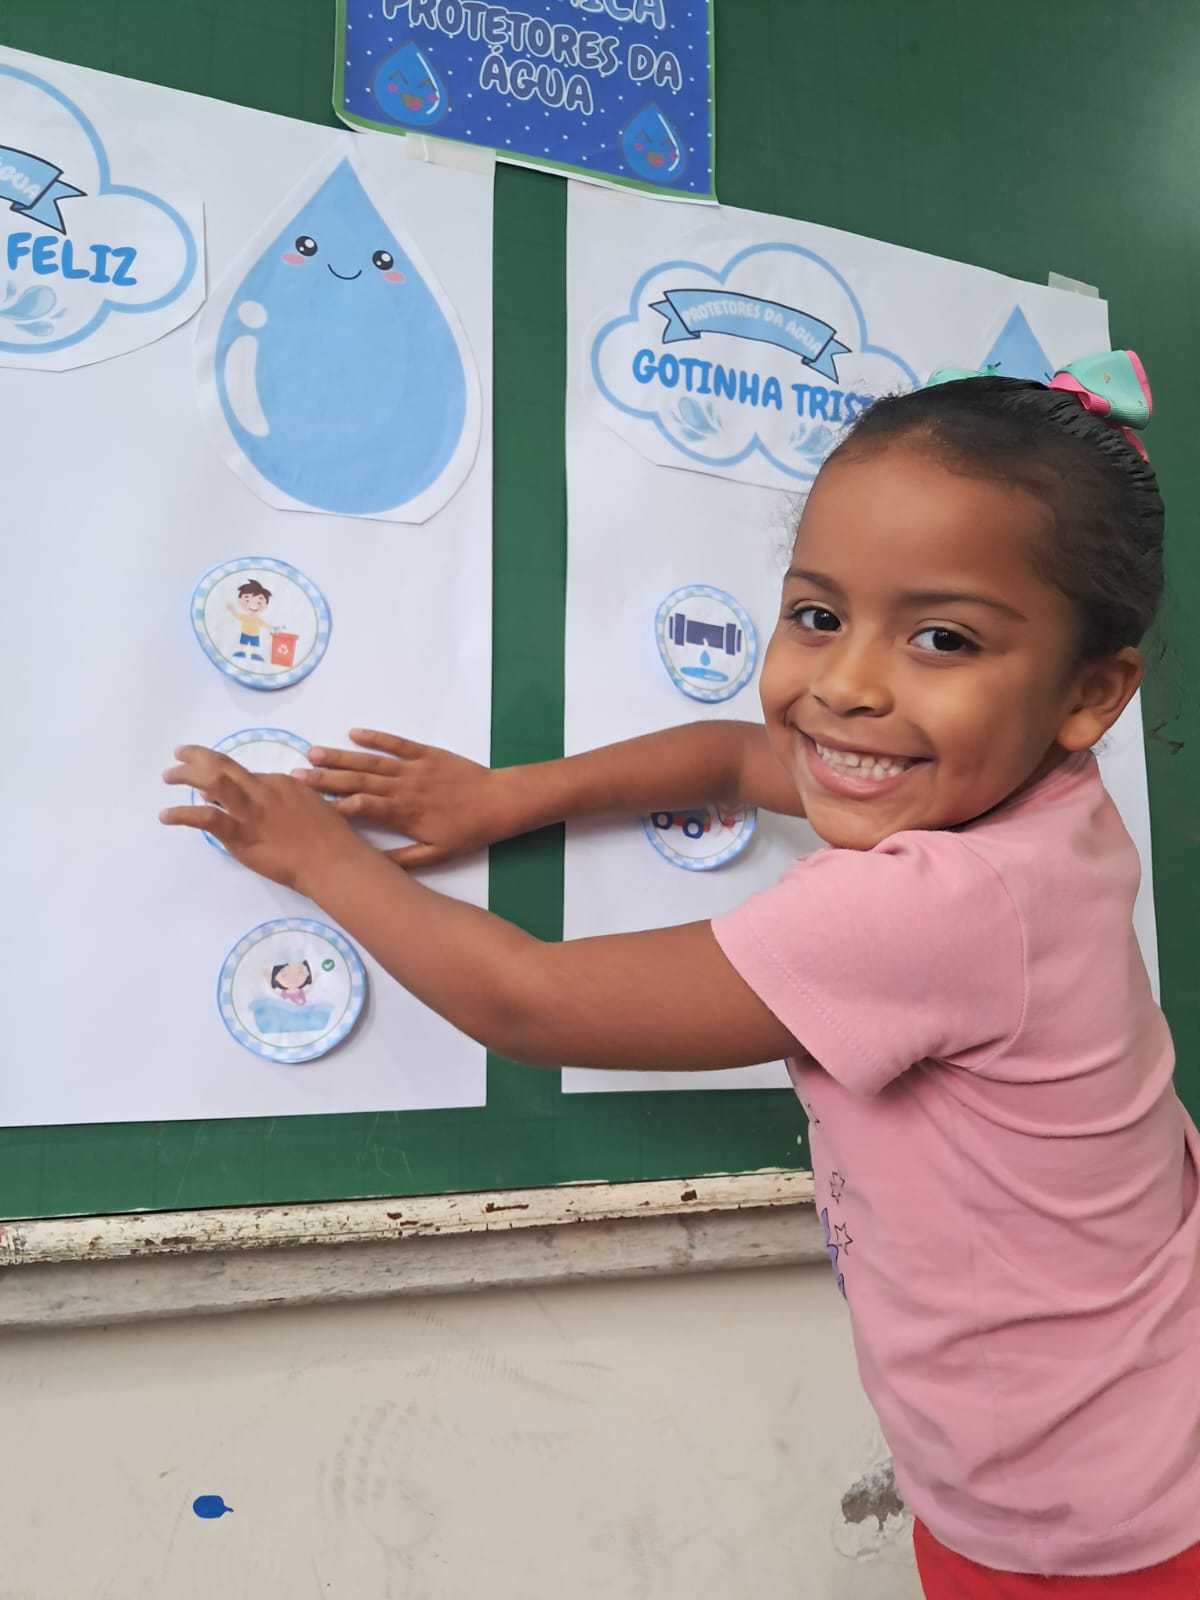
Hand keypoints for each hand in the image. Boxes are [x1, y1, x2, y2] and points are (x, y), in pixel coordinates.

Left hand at [160, 745, 370, 895]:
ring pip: (212, 783)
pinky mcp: (241, 835)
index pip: (244, 774)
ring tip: (168, 775)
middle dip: (197, 757)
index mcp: (279, 783)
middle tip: (179, 755)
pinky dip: (182, 814)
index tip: (213, 783)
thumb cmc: (331, 838)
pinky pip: (206, 819)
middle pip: (223, 766)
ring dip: (186, 775)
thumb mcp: (314, 805)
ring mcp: (250, 812)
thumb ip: (291, 799)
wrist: (332, 860)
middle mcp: (261, 791)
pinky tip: (166, 815)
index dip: (225, 775)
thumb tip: (273, 797)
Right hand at [292, 729, 512, 867]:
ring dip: (341, 757)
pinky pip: (397, 743)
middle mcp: (402, 788)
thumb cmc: (467, 832)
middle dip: (324, 779)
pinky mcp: (426, 753)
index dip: (332, 806)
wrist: (498, 803)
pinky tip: (354, 733)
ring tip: (313, 753)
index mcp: (402, 814)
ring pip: (371, 761)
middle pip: (357, 781)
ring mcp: (413, 768)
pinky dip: (375, 737)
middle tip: (295, 776)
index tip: (306, 806)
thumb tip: (373, 865)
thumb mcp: (437, 855)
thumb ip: (404, 860)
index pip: (360, 808)